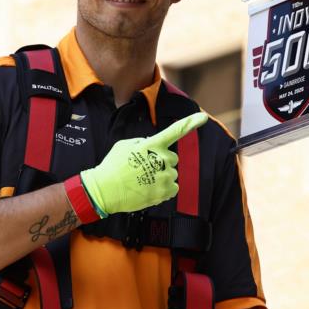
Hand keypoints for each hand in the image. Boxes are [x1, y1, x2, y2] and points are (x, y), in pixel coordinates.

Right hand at [78, 112, 207, 216]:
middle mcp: (162, 159)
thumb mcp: (125, 146)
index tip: (203, 117)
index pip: (175, 131)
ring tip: (143, 181)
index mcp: (152, 145)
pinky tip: (149, 189)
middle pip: (173, 158)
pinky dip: (164, 189)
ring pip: (172, 174)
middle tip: (144, 169)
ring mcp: (165, 176)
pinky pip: (173, 188)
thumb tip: (151, 146)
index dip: (190, 123)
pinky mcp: (166, 191)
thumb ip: (143, 143)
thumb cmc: (113, 166)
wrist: (105, 190)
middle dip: (162, 162)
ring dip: (162, 177)